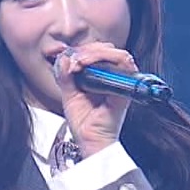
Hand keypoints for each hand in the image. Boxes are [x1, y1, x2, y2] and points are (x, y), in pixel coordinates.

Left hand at [53, 42, 138, 156]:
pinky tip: (85, 65)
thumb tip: (64, 57)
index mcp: (102, 78)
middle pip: (108, 49)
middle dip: (87, 50)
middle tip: (73, 61)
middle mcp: (114, 78)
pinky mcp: (126, 88)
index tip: (68, 58)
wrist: (89, 140)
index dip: (84, 50)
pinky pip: (124, 63)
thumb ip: (65, 75)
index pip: (99, 53)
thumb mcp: (68, 93)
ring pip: (116, 53)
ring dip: (94, 52)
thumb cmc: (84, 122)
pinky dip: (104, 58)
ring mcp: (122, 82)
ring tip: (78, 62)